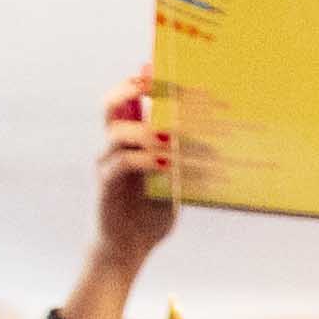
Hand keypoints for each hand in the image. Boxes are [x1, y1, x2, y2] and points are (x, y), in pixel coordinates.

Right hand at [70, 71, 176, 318]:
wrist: (126, 251)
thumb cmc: (150, 214)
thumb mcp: (173, 181)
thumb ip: (182, 158)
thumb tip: (211, 134)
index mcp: (128, 141)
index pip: (127, 99)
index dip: (140, 81)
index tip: (159, 67)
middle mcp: (113, 147)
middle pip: (110, 104)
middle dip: (134, 89)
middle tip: (157, 85)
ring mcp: (107, 165)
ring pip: (119, 133)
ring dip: (151, 132)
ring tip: (175, 140)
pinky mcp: (107, 187)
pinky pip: (123, 164)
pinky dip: (147, 161)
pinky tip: (168, 164)